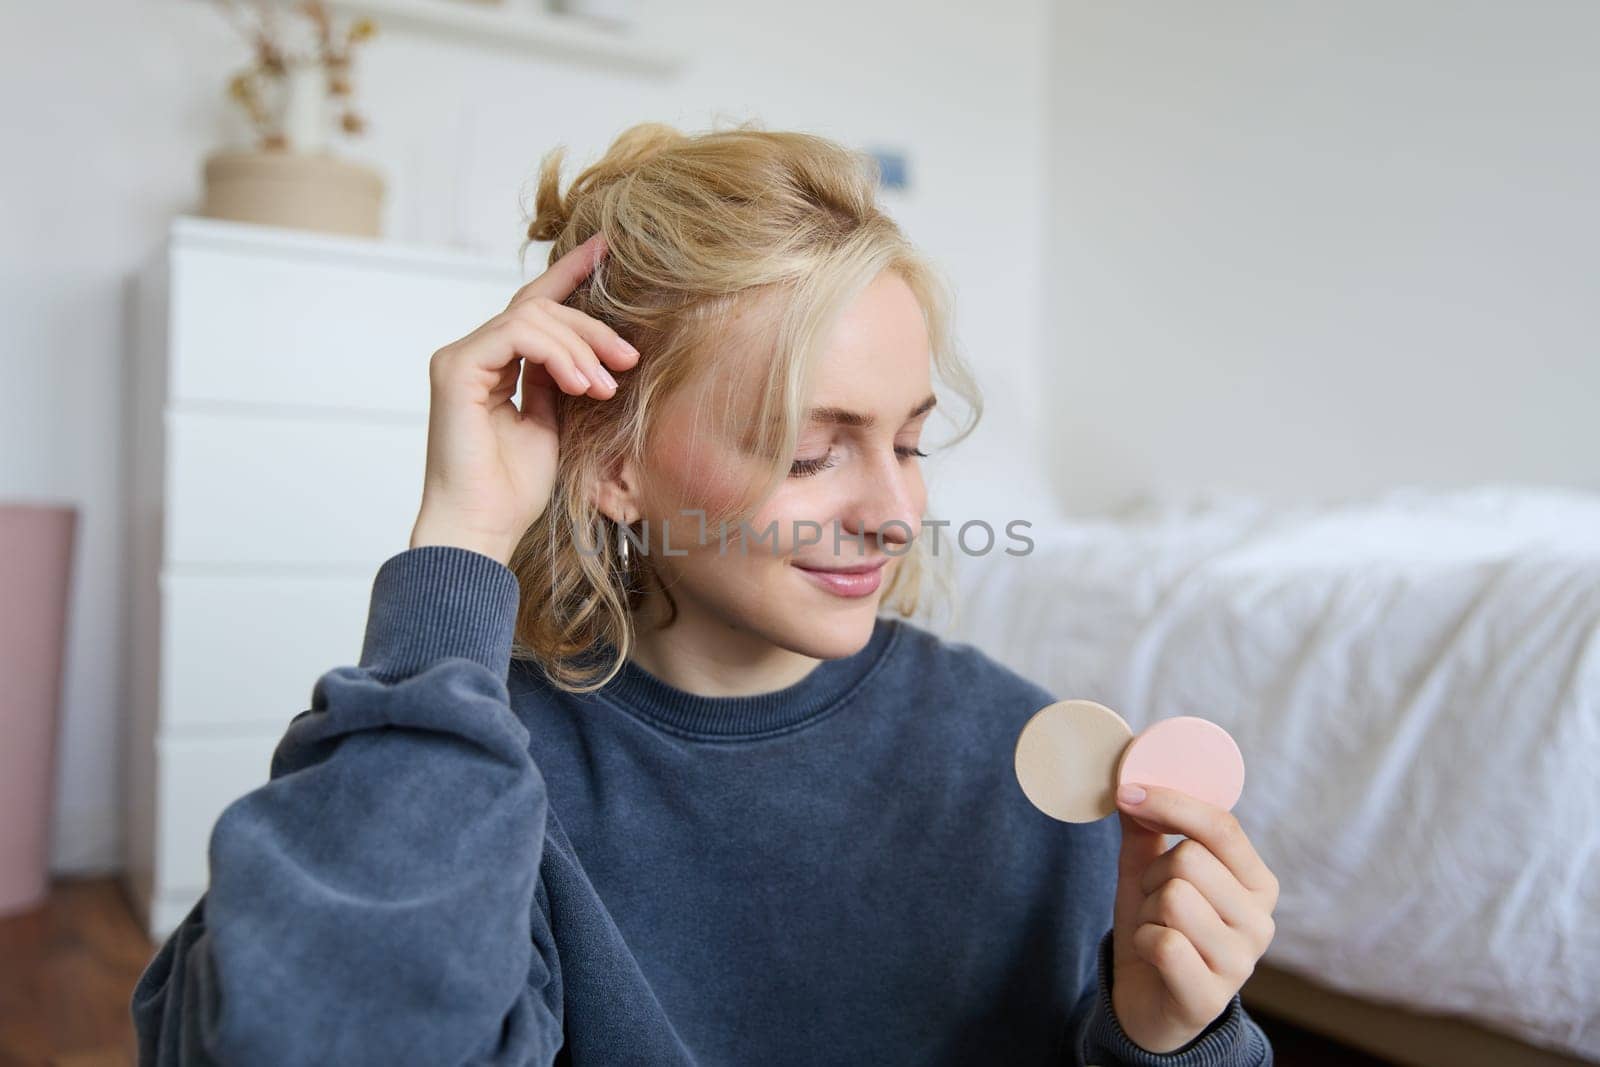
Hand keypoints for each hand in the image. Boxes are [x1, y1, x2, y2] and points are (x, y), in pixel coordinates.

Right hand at [409, 232, 638, 565]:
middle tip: (630, 358)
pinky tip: (582, 385)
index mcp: (492, 366)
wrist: (481, 528)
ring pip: (532, 317)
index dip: (569, 273)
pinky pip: (518, 335)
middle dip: (592, 327)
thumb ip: (558, 383)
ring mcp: (460, 359)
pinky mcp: (457, 369)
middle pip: (540, 309)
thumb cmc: (511, 491)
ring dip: (581, 347)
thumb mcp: (550, 425)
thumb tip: (587, 355)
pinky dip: (558, 354)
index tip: (607, 249)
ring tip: (605, 387)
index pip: (534, 307)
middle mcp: (472, 355)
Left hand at [1108, 783, 1278, 1053]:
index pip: (1222, 826)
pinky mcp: (1211, 996)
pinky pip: (1162, 942)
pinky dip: (1143, 943)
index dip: (1171, 802)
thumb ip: (1147, 828)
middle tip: (1154, 901)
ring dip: (1146, 911)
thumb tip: (1131, 780)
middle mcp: (1261, 921)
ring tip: (1156, 929)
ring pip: (1173, 897)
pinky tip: (1154, 958)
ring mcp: (1241, 962)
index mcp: (1257, 882)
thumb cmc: (1156, 929)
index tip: (1128, 792)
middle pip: (1190, 859)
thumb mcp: (1148, 872)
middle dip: (1153, 875)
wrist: (1147, 1004)